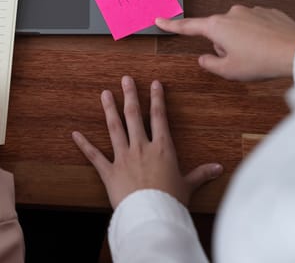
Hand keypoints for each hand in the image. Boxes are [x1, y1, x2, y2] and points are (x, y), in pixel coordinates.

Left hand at [72, 77, 222, 208]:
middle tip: (125, 79)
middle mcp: (141, 148)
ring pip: (115, 128)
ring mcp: (123, 157)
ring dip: (109, 110)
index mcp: (162, 149)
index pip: (159, 117)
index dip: (157, 99)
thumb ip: (201, 174)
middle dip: (130, 96)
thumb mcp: (188, 186)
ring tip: (105, 94)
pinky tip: (75, 134)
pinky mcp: (109, 171)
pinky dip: (84, 144)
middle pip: (134, 116)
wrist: (151, 216)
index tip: (154, 84)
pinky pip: (94, 155)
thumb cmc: (171, 201)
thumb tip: (219, 168)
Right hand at [156, 5, 294, 80]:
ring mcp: (251, 11)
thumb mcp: (228, 71)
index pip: (188, 27)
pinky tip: (266, 47)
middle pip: (217, 32)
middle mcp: (232, 14)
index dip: (171, 25)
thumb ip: (210, 64)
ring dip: (241, 42)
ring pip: (236, 29)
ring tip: (256, 56)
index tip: (159, 20)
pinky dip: (256, 37)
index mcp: (217, 27)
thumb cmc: (261, 61)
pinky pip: (254, 25)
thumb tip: (205, 58)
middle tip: (238, 61)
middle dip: (222, 46)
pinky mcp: (268, 13)